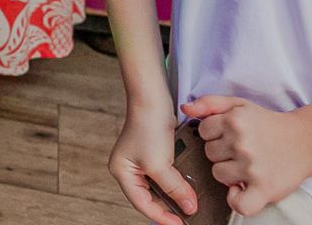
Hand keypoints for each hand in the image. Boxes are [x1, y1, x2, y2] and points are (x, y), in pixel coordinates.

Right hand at [109, 106, 196, 224]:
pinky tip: (187, 188)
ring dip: (174, 195)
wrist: (153, 99)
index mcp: (122, 172)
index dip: (161, 216)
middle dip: (169, 207)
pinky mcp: (153, 154)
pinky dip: (176, 183)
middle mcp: (129, 169)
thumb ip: (174, 188)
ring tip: (189, 205)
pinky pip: (165, 176)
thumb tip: (189, 207)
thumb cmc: (148, 126)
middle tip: (186, 217)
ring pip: (159, 188)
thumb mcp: (160, 163)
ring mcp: (141, 162)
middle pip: (150, 197)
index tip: (180, 224)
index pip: (141, 203)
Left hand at [182, 95, 311, 217]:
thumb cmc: (268, 124)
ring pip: (218, 174)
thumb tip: (186, 109)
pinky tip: (243, 189)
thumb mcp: (239, 104)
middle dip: (222, 153)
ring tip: (246, 165)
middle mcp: (242, 143)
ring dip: (229, 173)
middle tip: (241, 150)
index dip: (215, 134)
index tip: (230, 136)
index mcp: (235, 120)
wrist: (305, 141)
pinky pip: (238, 203)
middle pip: (209, 153)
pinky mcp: (264, 188)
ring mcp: (252, 167)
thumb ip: (210, 103)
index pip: (203, 131)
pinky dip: (237, 199)